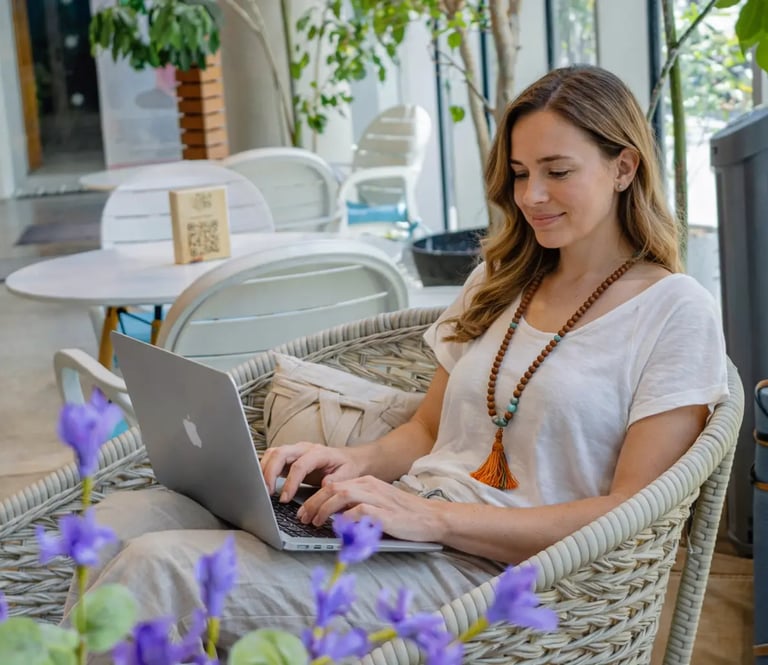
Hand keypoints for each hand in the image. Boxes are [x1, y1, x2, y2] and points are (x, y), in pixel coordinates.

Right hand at [260, 442, 364, 501]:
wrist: (347, 458)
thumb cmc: (346, 466)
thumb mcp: (348, 474)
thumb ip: (337, 479)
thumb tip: (324, 485)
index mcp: (318, 453)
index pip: (299, 465)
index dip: (290, 482)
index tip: (285, 498)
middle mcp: (304, 448)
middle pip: (280, 453)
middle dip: (270, 472)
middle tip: (266, 493)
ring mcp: (294, 451)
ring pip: (273, 453)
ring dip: (264, 470)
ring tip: (262, 490)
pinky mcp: (289, 457)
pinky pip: (272, 458)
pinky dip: (265, 469)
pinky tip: (264, 484)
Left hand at [298, 475, 444, 542]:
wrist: (431, 518)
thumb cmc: (404, 516)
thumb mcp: (378, 505)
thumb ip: (357, 506)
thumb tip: (333, 517)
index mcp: (367, 482)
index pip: (334, 485)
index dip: (315, 498)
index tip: (305, 511)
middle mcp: (370, 486)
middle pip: (333, 488)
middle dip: (314, 503)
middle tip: (303, 518)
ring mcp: (377, 498)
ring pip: (342, 495)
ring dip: (324, 510)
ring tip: (314, 523)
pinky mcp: (384, 512)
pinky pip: (358, 511)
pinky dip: (345, 519)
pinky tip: (338, 527)